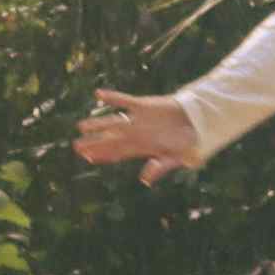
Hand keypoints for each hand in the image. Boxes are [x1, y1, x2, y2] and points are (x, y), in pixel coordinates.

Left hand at [74, 90, 203, 180]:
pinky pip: (125, 101)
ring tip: (81, 126)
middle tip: (76, 147)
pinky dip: (112, 97)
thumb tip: (145, 180)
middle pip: (110, 140)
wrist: (198, 121)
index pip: (118, 153)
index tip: (88, 158)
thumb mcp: (177, 157)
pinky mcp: (144, 105)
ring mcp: (138, 120)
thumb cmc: (189, 143)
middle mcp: (135, 135)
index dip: (103, 156)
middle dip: (93, 144)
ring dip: (97, 124)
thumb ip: (161, 167)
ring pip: (113, 122)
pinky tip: (99, 94)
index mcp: (142, 148)